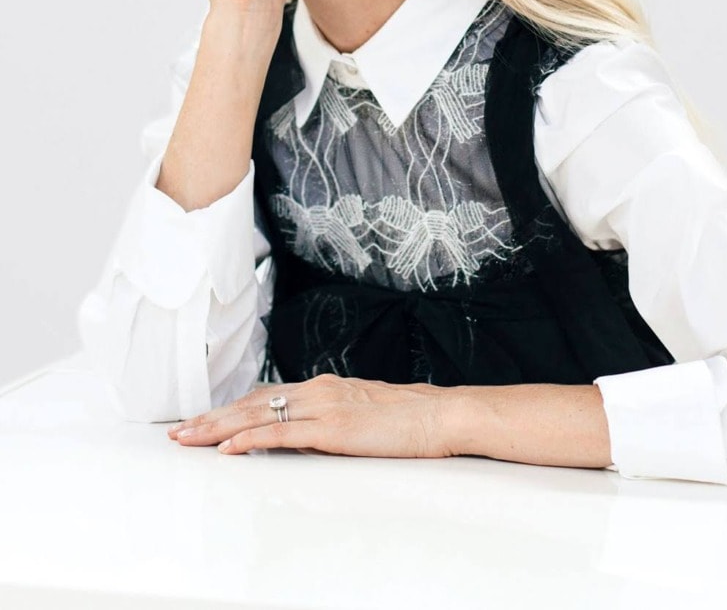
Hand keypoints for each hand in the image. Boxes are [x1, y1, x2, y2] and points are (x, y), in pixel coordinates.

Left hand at [167, 373, 455, 458]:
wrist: (439, 414)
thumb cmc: (409, 418)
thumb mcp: (362, 414)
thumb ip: (330, 419)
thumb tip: (306, 434)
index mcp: (325, 387)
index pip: (266, 396)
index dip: (232, 408)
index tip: (204, 419)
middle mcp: (318, 390)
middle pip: (253, 403)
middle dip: (212, 417)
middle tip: (179, 430)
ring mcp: (324, 406)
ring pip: (258, 414)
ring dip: (218, 427)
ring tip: (188, 438)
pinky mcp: (332, 428)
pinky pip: (282, 433)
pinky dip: (249, 439)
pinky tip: (228, 447)